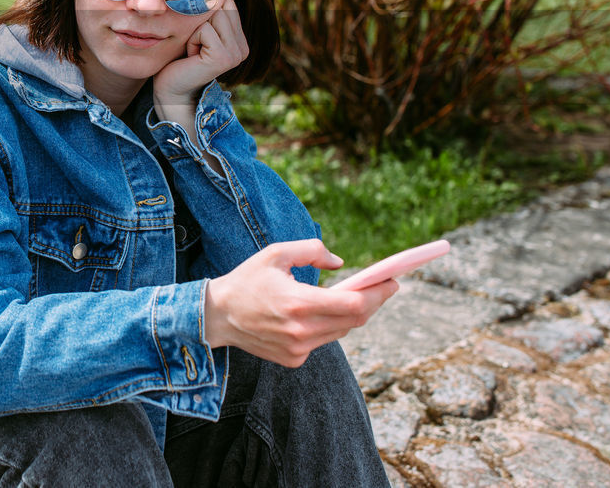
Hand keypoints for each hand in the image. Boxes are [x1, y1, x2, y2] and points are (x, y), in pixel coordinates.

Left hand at [152, 0, 248, 114]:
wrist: (171, 89)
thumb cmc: (179, 59)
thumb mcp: (199, 31)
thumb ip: (213, 14)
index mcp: (241, 41)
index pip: (227, 4)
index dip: (205, 16)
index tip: (199, 39)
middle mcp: (243, 48)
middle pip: (221, 8)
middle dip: (200, 23)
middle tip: (195, 47)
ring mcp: (236, 54)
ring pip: (213, 17)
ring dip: (195, 31)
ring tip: (193, 51)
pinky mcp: (224, 58)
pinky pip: (205, 30)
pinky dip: (192, 40)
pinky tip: (192, 58)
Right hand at [203, 240, 399, 367]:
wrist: (217, 316)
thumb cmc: (247, 280)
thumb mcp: (275, 253)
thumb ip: (312, 251)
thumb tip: (340, 264)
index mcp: (298, 302)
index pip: (353, 303)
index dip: (378, 293)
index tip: (392, 281)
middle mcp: (301, 330)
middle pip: (354, 320)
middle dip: (373, 302)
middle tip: (384, 286)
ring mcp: (298, 349)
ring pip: (341, 332)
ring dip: (352, 314)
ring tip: (356, 296)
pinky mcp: (294, 359)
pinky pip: (323, 341)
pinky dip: (328, 326)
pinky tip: (320, 314)